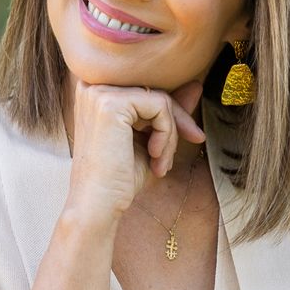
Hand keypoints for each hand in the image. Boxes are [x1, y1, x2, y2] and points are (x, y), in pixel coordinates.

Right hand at [65, 79, 205, 219]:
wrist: (97, 205)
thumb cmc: (119, 177)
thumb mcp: (150, 139)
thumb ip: (168, 111)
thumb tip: (196, 84)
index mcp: (96, 90)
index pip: (147, 89)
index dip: (172, 113)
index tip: (193, 137)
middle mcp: (93, 84)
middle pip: (155, 91)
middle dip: (177, 123)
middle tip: (181, 152)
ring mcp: (100, 92)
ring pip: (160, 99)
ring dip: (170, 134)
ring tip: (161, 163)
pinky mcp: (112, 103)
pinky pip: (160, 106)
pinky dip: (166, 134)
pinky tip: (154, 156)